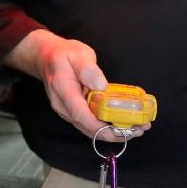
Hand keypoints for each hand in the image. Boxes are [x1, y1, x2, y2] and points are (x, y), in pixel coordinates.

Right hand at [4, 29, 149, 139]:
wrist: (46, 57)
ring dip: (113, 132)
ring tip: (137, 128)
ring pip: (90, 129)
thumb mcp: (77, 54)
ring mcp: (67, 111)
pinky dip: (107, 125)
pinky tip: (123, 122)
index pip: (82, 116)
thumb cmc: (63, 54)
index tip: (124, 129)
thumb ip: (87, 69)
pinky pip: (90, 123)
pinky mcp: (74, 111)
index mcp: (63, 91)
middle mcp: (63, 106)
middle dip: (114, 133)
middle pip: (88, 128)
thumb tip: (101, 86)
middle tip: (139, 129)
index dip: (102, 128)